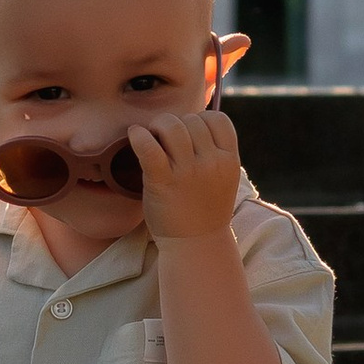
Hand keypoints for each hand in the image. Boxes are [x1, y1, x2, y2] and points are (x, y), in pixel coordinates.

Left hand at [128, 100, 241, 241]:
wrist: (195, 244)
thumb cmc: (205, 208)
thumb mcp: (223, 178)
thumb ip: (215, 151)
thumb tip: (193, 121)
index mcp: (229, 160)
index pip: (218, 119)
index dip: (201, 120)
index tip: (189, 134)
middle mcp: (211, 163)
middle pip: (191, 120)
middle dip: (176, 124)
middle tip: (165, 139)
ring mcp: (188, 172)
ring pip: (171, 126)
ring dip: (158, 126)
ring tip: (152, 138)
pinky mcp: (163, 181)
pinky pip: (148, 147)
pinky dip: (138, 136)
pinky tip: (134, 135)